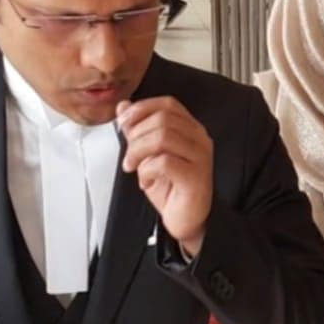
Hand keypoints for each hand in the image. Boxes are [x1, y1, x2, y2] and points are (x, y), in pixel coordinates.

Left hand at [117, 97, 213, 256]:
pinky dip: (147, 171)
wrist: (186, 219)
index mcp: (190, 129)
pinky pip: (165, 162)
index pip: (168, 104)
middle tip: (128, 153)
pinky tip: (145, 182)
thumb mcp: (148, 155)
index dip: (142, 108)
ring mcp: (200, 157)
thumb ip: (138, 131)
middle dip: (136, 134)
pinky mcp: (196, 177)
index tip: (123, 122)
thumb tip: (123, 107)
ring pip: (163, 137)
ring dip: (138, 151)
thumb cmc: (171, 188)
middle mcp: (199, 139)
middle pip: (163, 119)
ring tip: (132, 166)